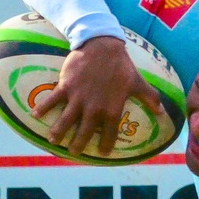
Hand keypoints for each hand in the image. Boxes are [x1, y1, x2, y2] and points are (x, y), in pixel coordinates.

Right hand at [30, 36, 158, 156]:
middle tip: (73, 152)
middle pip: (83, 132)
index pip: (109, 134)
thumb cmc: (121, 66)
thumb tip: (163, 112)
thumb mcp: (138, 83)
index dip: (105, 145)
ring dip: (58, 132)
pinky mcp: (65, 86)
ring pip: (65, 121)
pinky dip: (42, 108)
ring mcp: (78, 98)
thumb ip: (150, 99)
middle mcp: (94, 108)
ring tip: (53, 141)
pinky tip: (35, 116)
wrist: (102, 45)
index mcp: (111, 110)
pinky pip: (51, 100)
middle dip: (77, 145)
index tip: (101, 153)